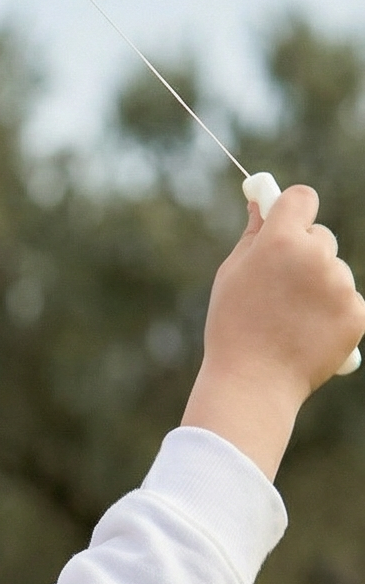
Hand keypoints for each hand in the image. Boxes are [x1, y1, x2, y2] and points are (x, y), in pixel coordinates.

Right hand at [183, 186, 364, 477]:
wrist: (253, 384)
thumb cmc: (233, 328)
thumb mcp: (232, 275)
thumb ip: (253, 235)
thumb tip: (262, 204)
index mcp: (281, 241)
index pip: (302, 199)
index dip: (294, 209)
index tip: (287, 221)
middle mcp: (317, 257)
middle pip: (321, 237)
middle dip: (304, 254)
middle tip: (279, 289)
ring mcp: (341, 285)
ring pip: (334, 272)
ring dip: (318, 287)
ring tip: (289, 321)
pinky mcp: (356, 313)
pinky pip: (347, 300)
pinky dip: (332, 314)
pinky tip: (306, 335)